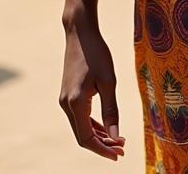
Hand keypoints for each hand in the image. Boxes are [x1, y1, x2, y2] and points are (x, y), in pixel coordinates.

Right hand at [59, 17, 124, 160]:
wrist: (80, 32)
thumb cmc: (96, 53)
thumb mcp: (108, 81)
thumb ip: (111, 111)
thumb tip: (115, 137)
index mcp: (75, 104)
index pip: (87, 139)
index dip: (103, 150)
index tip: (119, 155)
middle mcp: (66, 104)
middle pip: (83, 135)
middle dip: (103, 144)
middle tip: (122, 148)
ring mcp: (65, 99)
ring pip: (81, 127)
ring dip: (98, 135)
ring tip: (118, 139)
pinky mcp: (68, 93)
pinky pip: (79, 116)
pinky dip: (92, 124)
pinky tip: (106, 126)